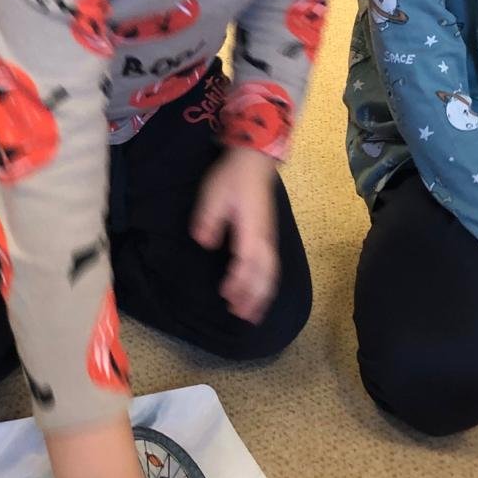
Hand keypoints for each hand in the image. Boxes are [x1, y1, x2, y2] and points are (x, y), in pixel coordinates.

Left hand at [190, 147, 277, 323]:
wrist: (255, 161)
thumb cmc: (233, 177)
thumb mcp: (213, 194)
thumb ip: (209, 220)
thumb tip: (204, 242)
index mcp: (251, 230)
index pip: (247, 263)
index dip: (238, 282)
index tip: (225, 295)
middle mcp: (264, 239)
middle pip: (264, 275)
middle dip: (253, 297)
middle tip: (240, 316)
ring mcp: (269, 239)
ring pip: (271, 274)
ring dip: (262, 295)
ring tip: (251, 315)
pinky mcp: (268, 238)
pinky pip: (273, 268)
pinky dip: (267, 285)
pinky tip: (259, 294)